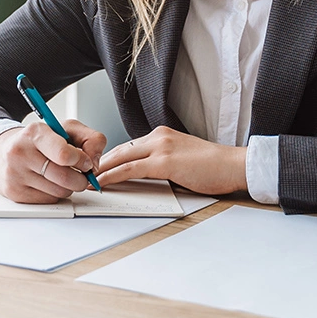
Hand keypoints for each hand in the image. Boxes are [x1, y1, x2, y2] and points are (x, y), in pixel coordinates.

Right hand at [0, 120, 107, 203]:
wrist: (1, 151)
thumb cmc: (37, 141)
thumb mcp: (65, 129)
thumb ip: (90, 139)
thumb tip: (95, 162)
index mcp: (35, 132)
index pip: (64, 154)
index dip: (82, 161)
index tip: (85, 162)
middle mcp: (20, 152)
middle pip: (66, 178)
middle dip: (80, 178)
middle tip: (80, 173)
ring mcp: (15, 174)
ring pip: (60, 191)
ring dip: (68, 186)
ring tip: (60, 175)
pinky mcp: (14, 192)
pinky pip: (49, 200)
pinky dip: (54, 193)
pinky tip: (47, 182)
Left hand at [96, 126, 246, 195]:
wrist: (233, 164)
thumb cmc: (214, 166)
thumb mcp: (182, 158)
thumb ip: (163, 161)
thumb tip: (145, 174)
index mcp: (162, 135)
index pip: (129, 146)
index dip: (110, 158)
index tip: (97, 168)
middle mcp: (158, 137)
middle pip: (120, 149)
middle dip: (99, 162)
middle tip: (83, 173)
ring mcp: (160, 147)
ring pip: (121, 157)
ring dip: (101, 170)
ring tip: (86, 180)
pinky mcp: (164, 162)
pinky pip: (130, 169)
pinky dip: (112, 176)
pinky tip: (102, 183)